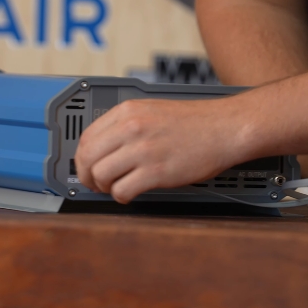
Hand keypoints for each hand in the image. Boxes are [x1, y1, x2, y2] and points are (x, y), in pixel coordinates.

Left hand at [74, 98, 245, 203]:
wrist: (225, 128)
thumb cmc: (196, 122)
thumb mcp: (153, 111)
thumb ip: (126, 126)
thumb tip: (104, 148)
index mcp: (128, 111)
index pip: (86, 137)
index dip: (82, 158)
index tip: (87, 167)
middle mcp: (131, 127)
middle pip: (87, 158)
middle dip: (87, 176)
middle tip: (96, 184)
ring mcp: (143, 149)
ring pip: (101, 176)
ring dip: (105, 187)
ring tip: (117, 188)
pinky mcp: (156, 171)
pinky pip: (122, 190)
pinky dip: (122, 197)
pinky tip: (131, 193)